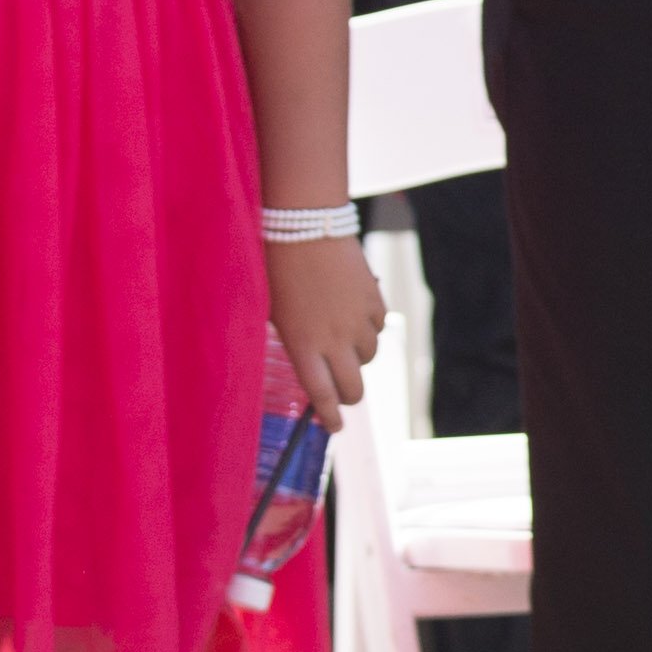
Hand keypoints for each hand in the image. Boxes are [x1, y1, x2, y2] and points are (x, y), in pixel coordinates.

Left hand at [266, 232, 384, 429]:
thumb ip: (292, 343)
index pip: (322, 396)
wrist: (305, 224)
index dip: (330, 417)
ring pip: (369, 356)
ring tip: (340, 335)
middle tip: (341, 393)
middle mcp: (335, 340)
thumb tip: (308, 367)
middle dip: (348, 397)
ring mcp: (358, 321)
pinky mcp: (374, 300)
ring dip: (357, 354)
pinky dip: (368, 325)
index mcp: (303, 346)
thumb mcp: (272, 312)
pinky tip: (351, 309)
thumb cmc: (276, 267)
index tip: (332, 427)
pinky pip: (378, 326)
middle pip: (354, 388)